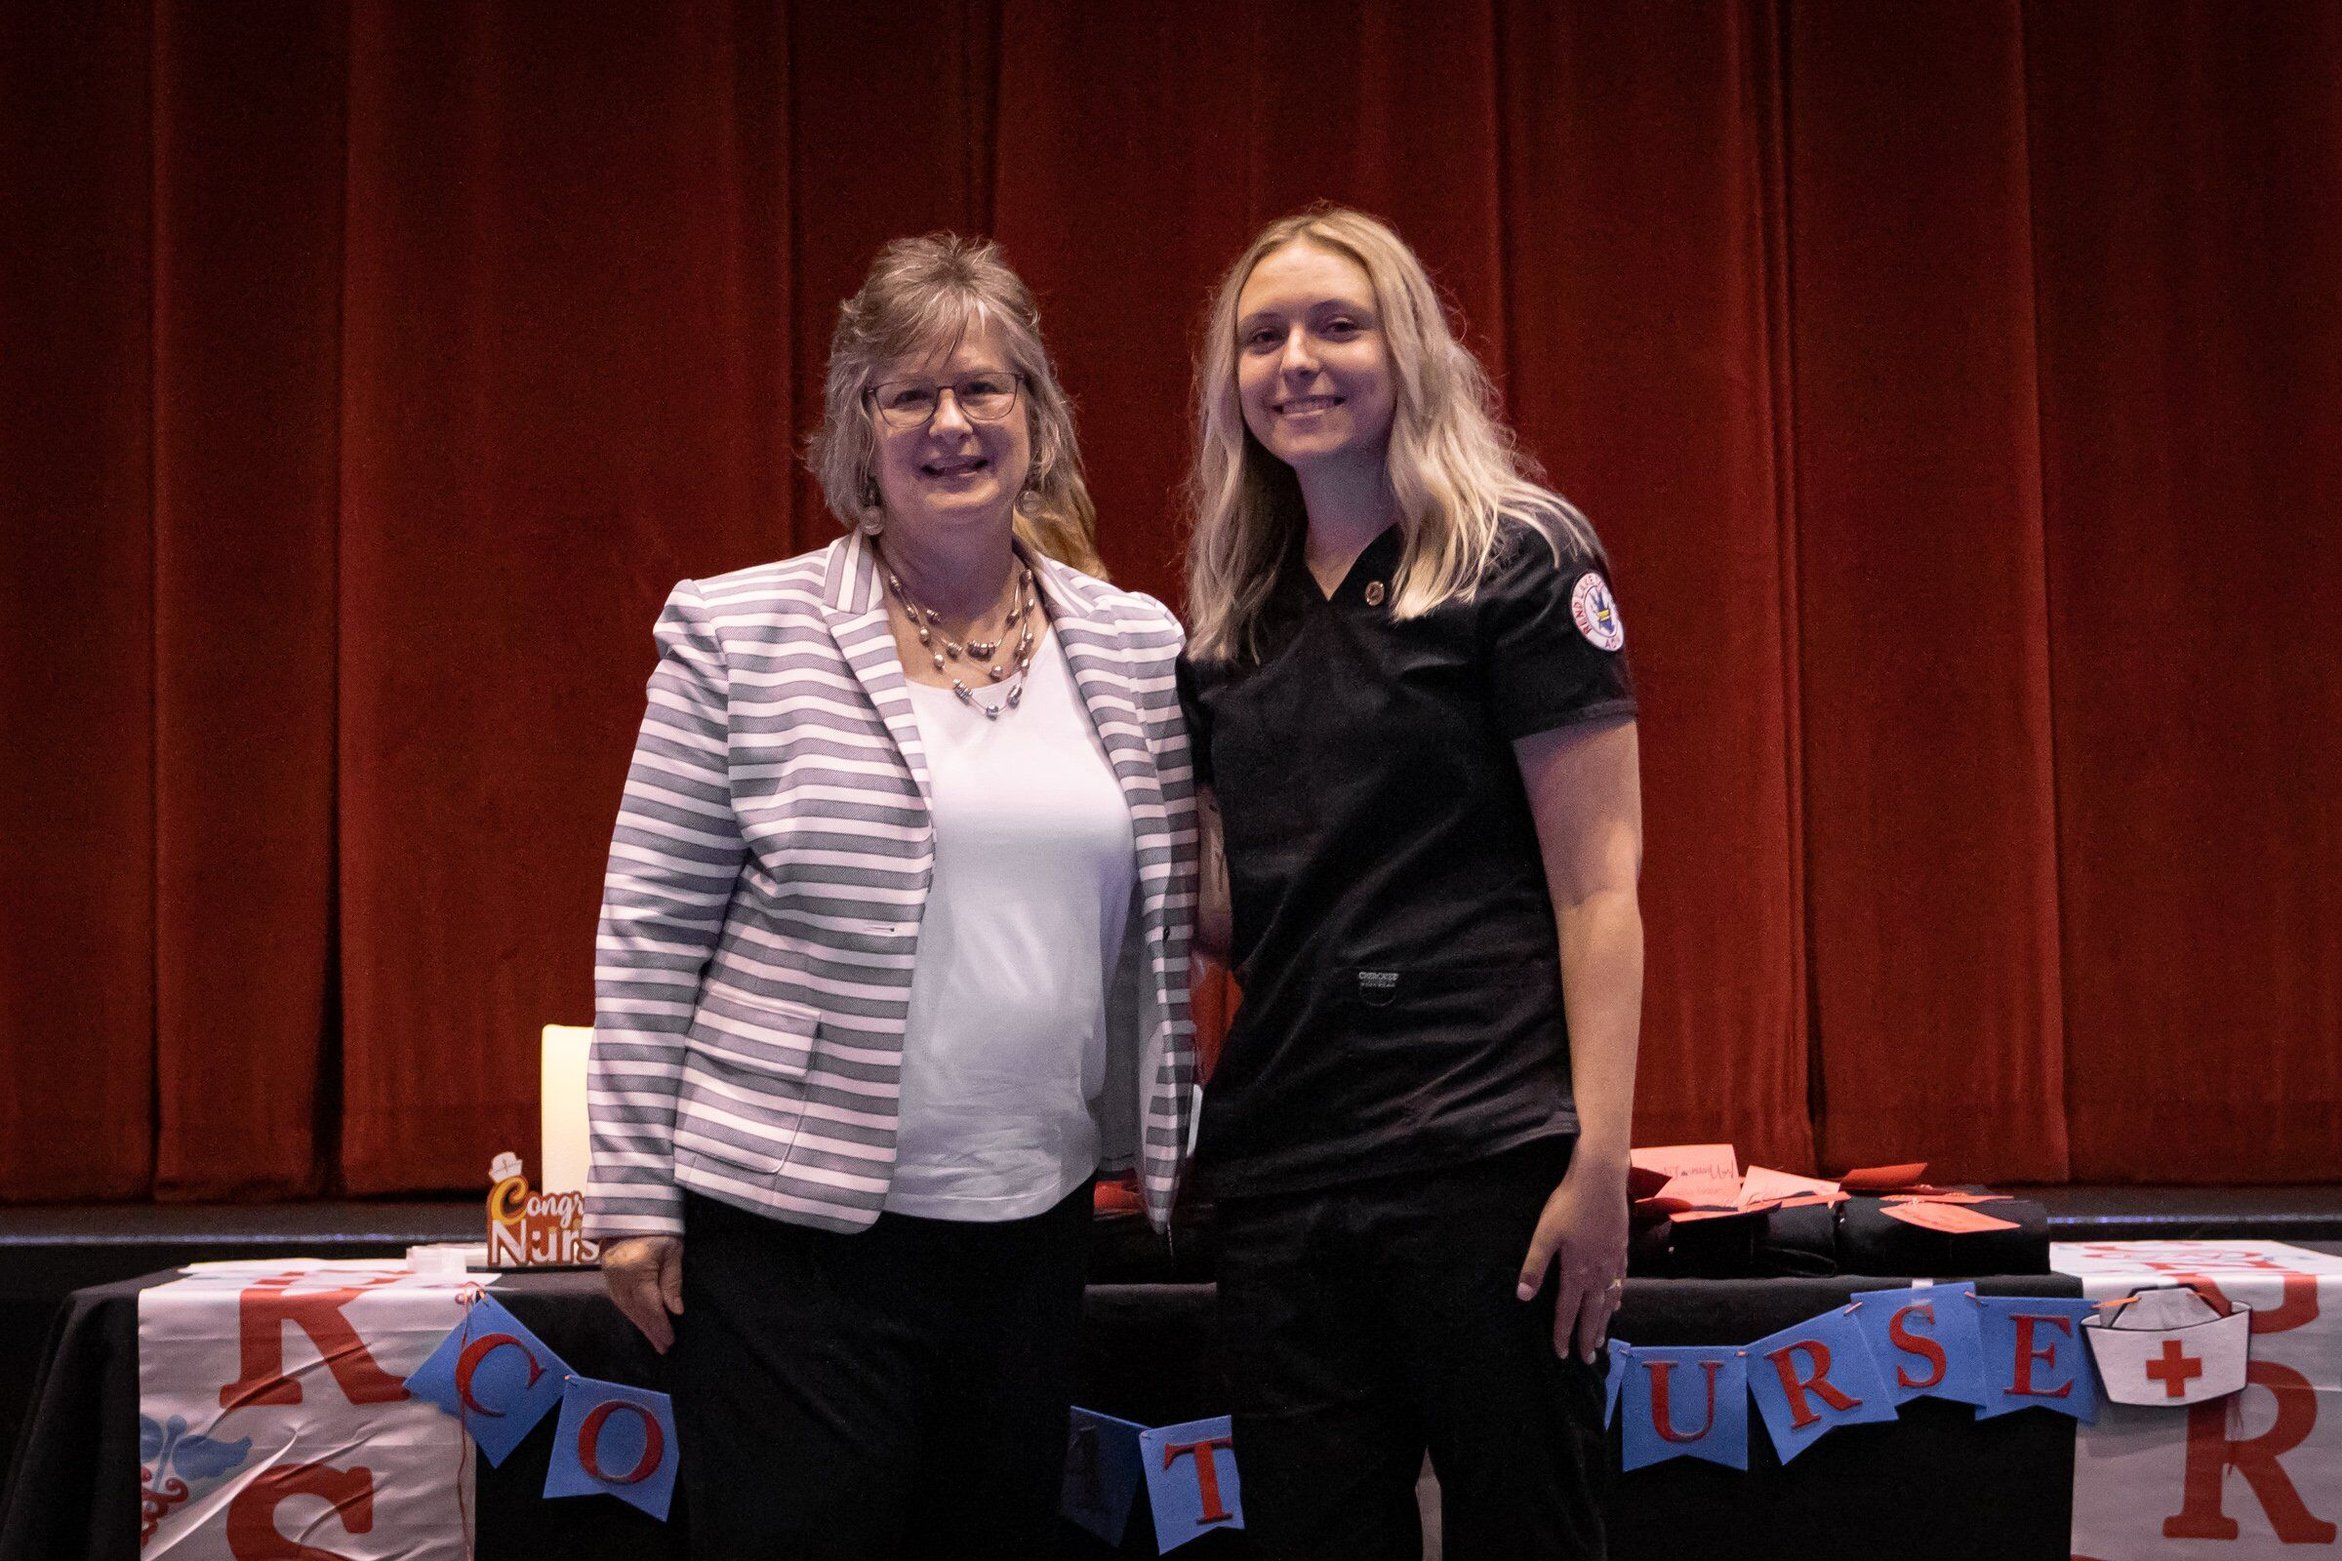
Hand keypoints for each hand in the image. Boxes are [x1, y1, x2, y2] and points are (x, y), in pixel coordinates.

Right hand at [602, 1235, 684, 1352]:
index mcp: (636, 1268)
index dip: (660, 1325)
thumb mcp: (673, 1250)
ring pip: (625, 1307)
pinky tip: (640, 1319)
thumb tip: (675, 1311)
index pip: (650, 1305)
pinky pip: (618, 1298)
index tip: (669, 1340)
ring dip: (640, 1324)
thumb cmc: (659, 1225)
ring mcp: (609, 1274)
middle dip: (650, 1330)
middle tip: (663, 1347)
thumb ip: (672, 1282)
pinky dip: (630, 1311)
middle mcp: (618, 1275)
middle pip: (635, 1310)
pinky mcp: (606, 1271)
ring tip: (654, 1338)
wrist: (632, 1206)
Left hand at [1515, 1154, 1628, 1362]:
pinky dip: (1617, 1296)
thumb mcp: (1545, 1234)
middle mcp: (1598, 1271)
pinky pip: (1620, 1281)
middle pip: (1592, 1312)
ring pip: (1608, 1299)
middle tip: (1587, 1359)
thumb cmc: (1568, 1204)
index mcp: (1577, 1271)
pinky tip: (1616, 1301)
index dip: (1563, 1334)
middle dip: (1587, 1336)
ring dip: (1603, 1321)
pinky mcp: (1621, 1248)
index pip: (1567, 1311)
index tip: (1561, 1355)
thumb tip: (1523, 1297)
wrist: (1601, 1180)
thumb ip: (1535, 1266)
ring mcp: (1613, 1260)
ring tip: (1600, 1339)